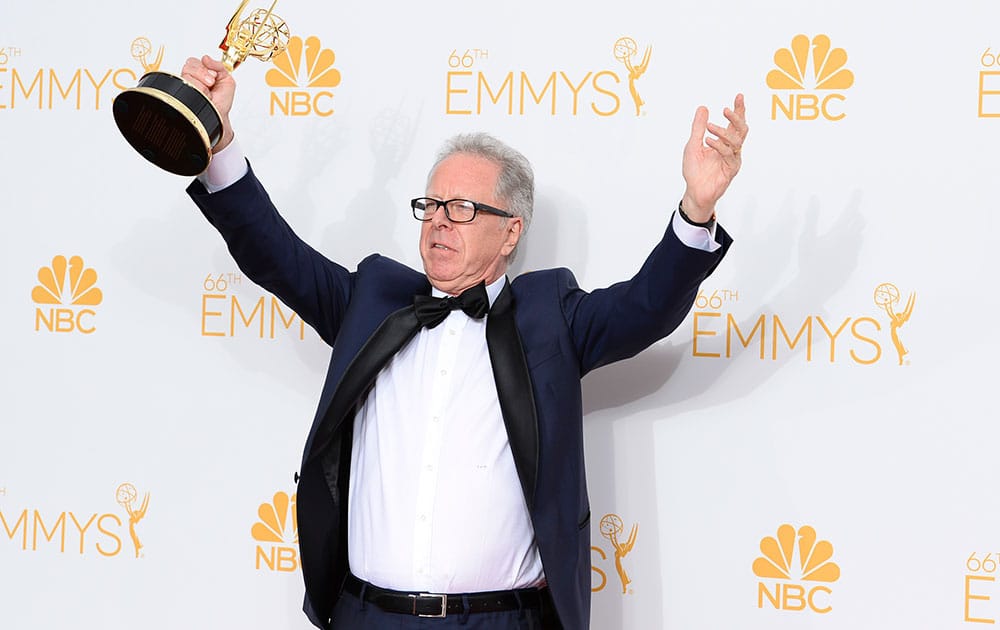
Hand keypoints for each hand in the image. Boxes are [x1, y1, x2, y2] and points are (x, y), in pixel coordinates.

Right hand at [181, 55, 236, 152]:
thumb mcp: (227, 80)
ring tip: (206, 93)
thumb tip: (206, 58)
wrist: (218, 116)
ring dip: (201, 84)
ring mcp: (184, 85)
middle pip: (189, 64)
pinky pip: (184, 83)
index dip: (206, 67)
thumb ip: (219, 65)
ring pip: (187, 74)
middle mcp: (190, 77)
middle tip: (210, 84)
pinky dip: (196, 89)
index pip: (195, 61)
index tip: (213, 78)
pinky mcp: (180, 93)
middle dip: (203, 74)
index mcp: (201, 72)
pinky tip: (201, 96)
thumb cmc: (221, 101)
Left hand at [681, 93, 747, 222]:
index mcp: (724, 141)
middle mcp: (731, 148)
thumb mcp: (693, 144)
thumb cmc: (694, 170)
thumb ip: (699, 127)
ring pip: (736, 140)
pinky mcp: (731, 169)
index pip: (735, 123)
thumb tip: (703, 108)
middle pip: (742, 129)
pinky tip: (708, 141)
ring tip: (709, 127)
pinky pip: (728, 154)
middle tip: (725, 109)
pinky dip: (718, 146)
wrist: (694, 191)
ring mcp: (733, 158)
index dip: (739, 109)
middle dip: (736, 117)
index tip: (739, 96)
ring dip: (723, 131)